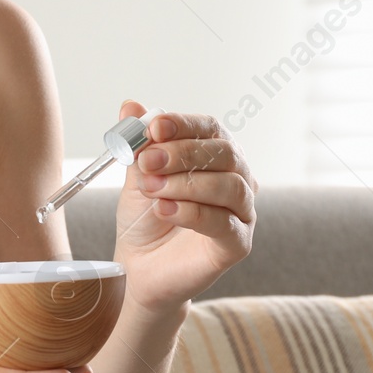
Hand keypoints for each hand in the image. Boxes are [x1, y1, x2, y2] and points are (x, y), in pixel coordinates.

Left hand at [113, 101, 257, 315]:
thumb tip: (130, 105)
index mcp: (215, 156)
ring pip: (229, 186)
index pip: (210, 128)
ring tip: (151, 189)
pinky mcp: (238, 244)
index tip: (153, 127)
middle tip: (146, 161)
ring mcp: (242, 212)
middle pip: (224, 153)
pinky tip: (164, 210)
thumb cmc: (143, 219)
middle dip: (182, 153)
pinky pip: (224, 223)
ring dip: (185, 183)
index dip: (183, 124)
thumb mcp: (136, 177)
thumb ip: (137, 144)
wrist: (139, 267)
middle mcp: (237, 179)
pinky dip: (192, 212)